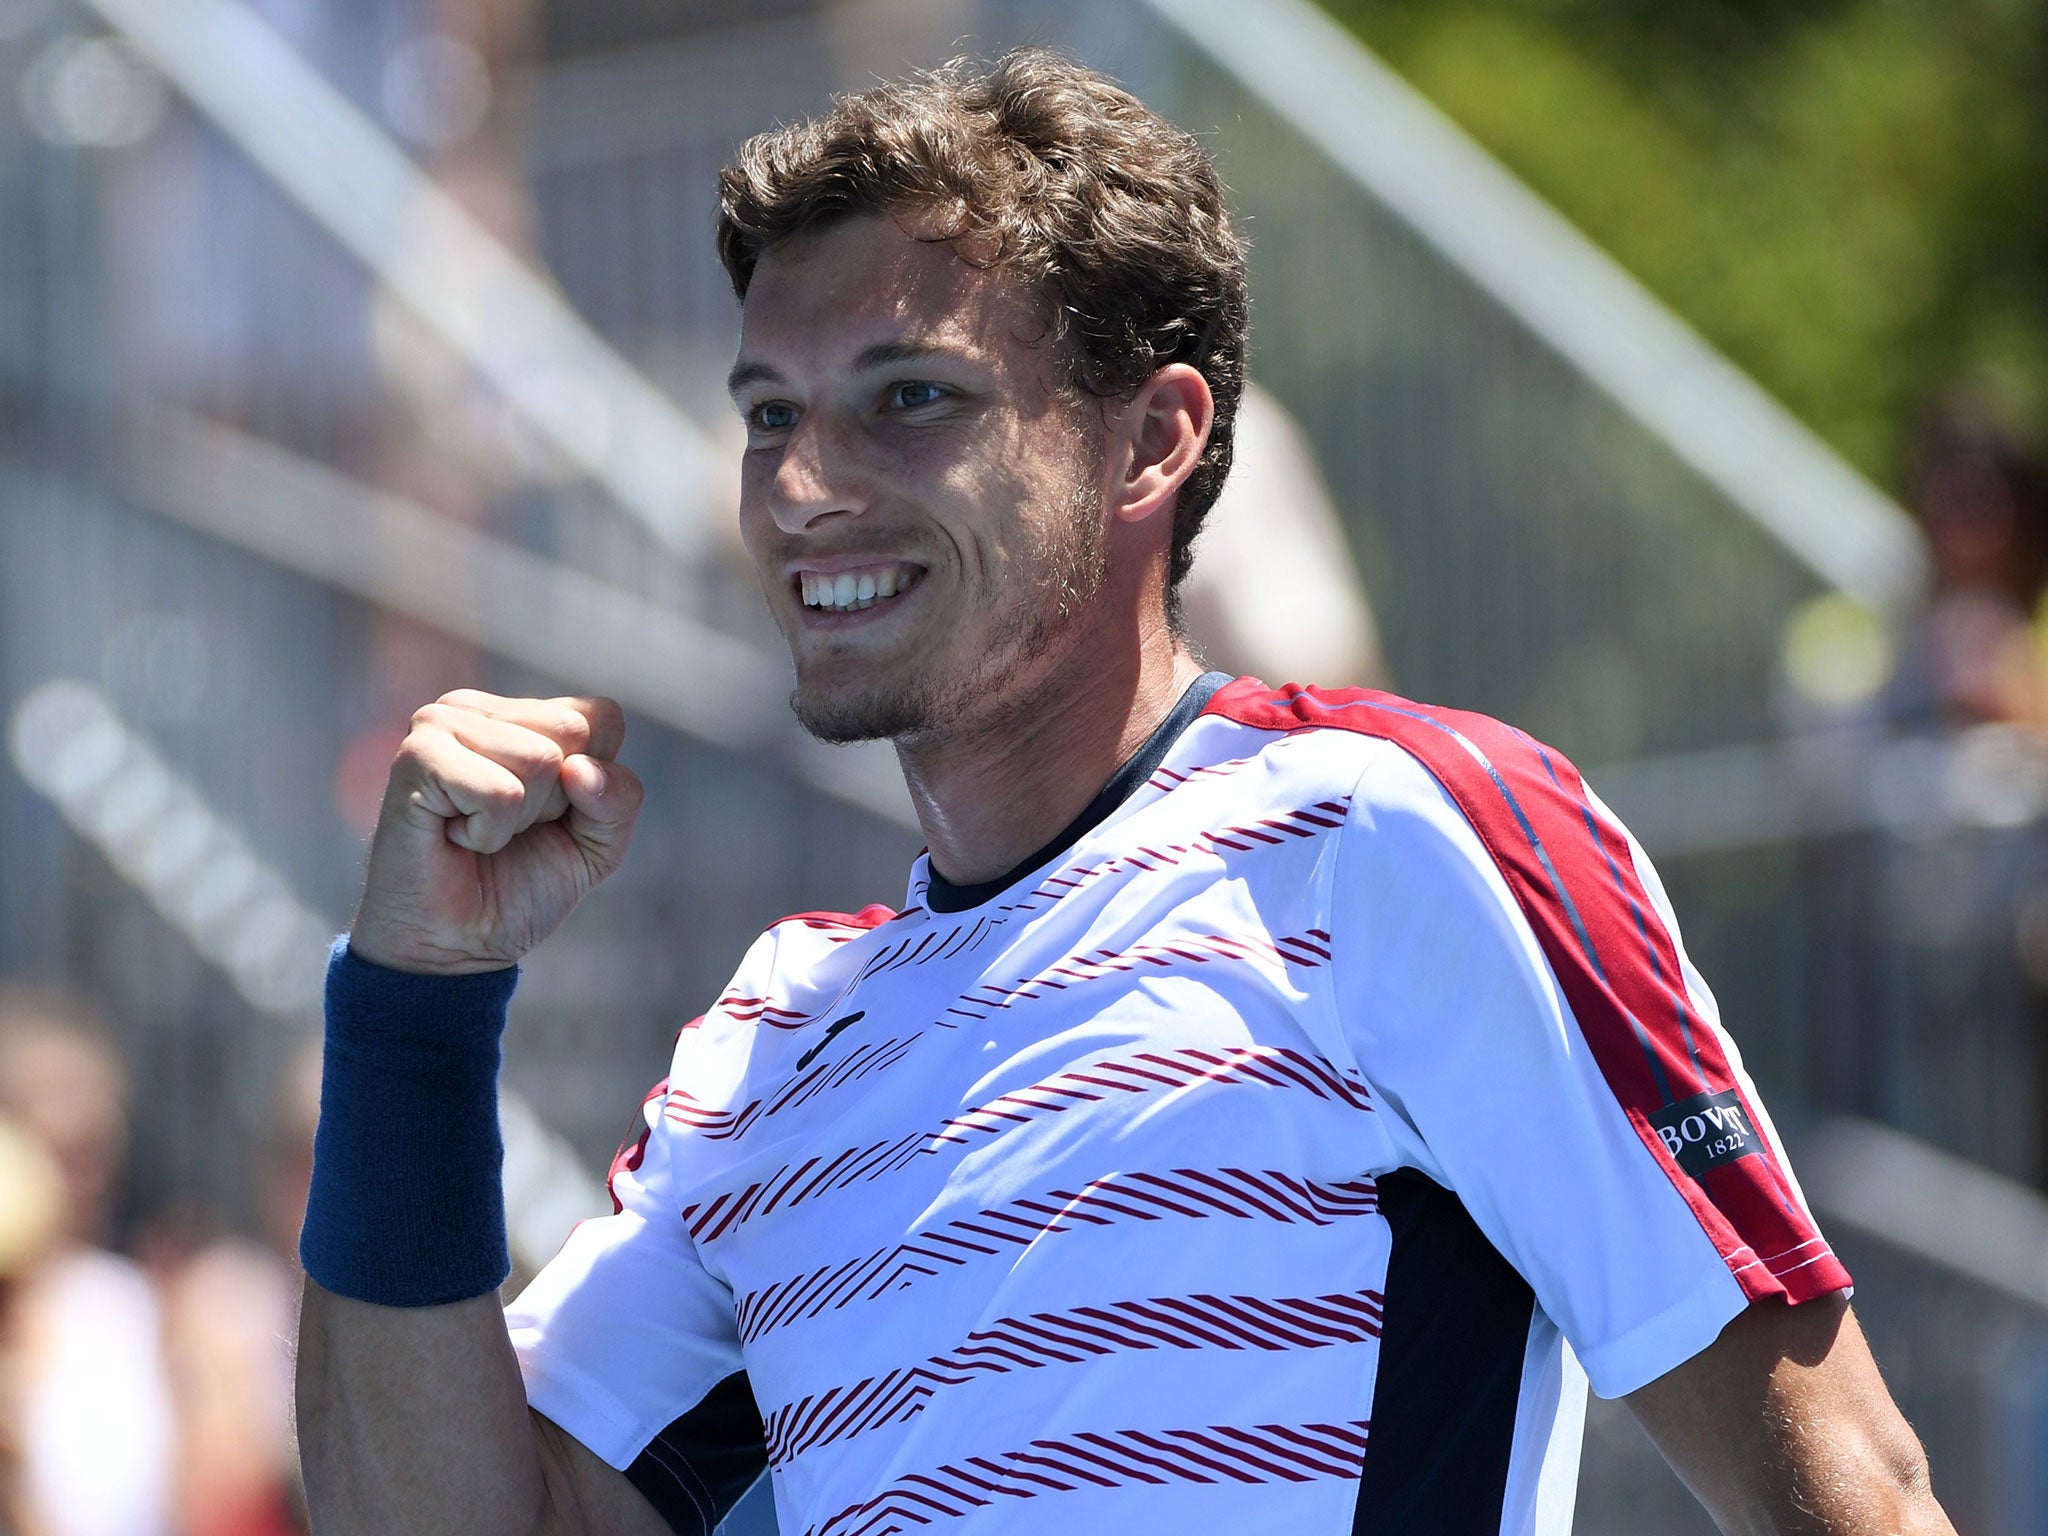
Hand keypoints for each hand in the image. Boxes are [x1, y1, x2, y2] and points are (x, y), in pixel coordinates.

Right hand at [349, 691, 643, 974]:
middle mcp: (477, 708)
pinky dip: (488, 832)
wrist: (456, 945)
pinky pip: (501, 792)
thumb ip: (619, 798)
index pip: (603, 718)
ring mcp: (440, 723)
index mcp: (521, 714)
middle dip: (556, 800)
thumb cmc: (519, 887)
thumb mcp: (598, 843)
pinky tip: (454, 836)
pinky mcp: (417, 757)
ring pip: (540, 760)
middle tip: (507, 828)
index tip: (548, 816)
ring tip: (477, 832)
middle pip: (574, 732)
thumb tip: (580, 769)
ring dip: (519, 818)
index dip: (595, 784)